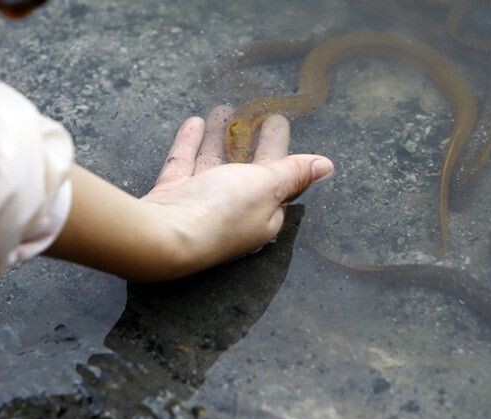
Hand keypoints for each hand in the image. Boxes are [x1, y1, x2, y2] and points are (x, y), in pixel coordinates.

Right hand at [45, 107, 332, 281]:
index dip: (281, 148)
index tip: (279, 120)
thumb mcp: (267, 188)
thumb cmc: (223, 212)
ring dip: (222, 136)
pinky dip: (191, 143)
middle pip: (248, 169)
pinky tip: (196, 121)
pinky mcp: (172, 196)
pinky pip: (184, 164)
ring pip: (215, 163)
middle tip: (258, 110)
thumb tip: (327, 166)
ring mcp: (200, 204)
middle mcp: (234, 211)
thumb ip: (293, 173)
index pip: (279, 177)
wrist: (163, 237)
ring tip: (225, 108)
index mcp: (263, 214)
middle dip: (254, 140)